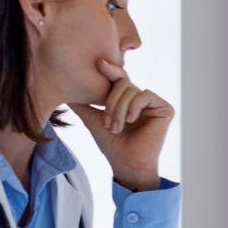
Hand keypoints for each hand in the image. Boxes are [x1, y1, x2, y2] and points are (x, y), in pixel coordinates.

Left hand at [72, 60, 172, 192]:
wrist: (126, 163)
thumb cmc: (111, 145)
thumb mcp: (92, 119)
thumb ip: (82, 103)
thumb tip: (62, 89)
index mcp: (128, 99)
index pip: (119, 78)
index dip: (111, 70)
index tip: (99, 63)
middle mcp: (142, 99)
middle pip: (123, 83)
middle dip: (111, 102)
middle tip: (108, 122)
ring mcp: (154, 103)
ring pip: (132, 90)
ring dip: (119, 110)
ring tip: (117, 127)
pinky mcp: (165, 109)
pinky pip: (144, 95)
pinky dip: (133, 107)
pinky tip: (130, 120)